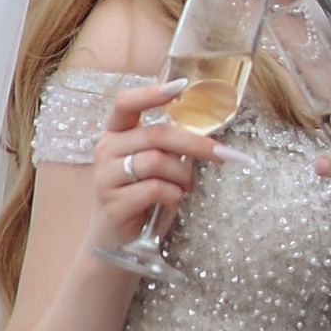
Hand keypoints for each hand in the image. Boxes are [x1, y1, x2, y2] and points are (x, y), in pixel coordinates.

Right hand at [85, 79, 228, 260]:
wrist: (115, 243)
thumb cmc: (141, 200)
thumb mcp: (153, 168)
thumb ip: (168, 147)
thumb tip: (206, 133)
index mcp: (115, 135)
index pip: (126, 103)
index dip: (152, 93)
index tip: (182, 86)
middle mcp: (105, 150)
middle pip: (157, 134)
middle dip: (196, 144)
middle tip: (224, 155)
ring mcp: (105, 177)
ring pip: (158, 162)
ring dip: (183, 176)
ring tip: (185, 188)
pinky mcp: (113, 203)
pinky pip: (157, 189)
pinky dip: (175, 196)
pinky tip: (173, 203)